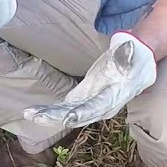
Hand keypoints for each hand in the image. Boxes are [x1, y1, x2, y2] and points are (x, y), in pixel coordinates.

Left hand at [22, 31, 155, 128]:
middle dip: (57, 117)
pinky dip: (52, 111)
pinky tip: (36, 113)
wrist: (137, 66)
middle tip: (36, 116)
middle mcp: (101, 106)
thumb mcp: (132, 56)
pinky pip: (66, 108)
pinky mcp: (83, 98)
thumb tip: (126, 48)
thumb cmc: (135, 59)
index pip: (96, 107)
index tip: (67, 117)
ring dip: (50, 115)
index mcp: (113, 97)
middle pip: (77, 115)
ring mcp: (91, 104)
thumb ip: (126, 55)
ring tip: (30, 114)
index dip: (81, 113)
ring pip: (69, 114)